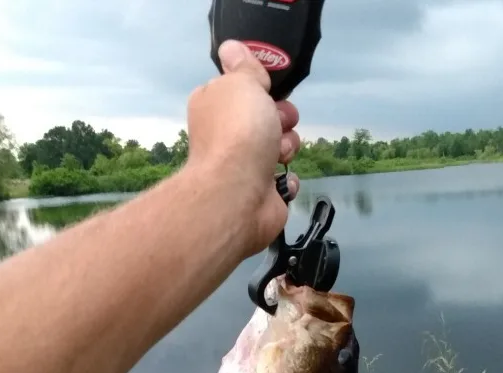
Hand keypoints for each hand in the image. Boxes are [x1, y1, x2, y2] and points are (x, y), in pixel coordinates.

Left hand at [186, 39, 301, 259]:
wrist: (239, 194)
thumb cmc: (238, 133)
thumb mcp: (242, 82)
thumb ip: (244, 66)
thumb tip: (232, 49)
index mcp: (215, 104)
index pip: (242, 88)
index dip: (260, 87)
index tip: (268, 89)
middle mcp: (226, 135)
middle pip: (267, 116)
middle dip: (281, 117)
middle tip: (278, 121)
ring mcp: (243, 165)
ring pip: (280, 146)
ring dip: (287, 146)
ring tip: (278, 153)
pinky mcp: (261, 192)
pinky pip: (284, 179)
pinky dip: (286, 179)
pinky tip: (279, 179)